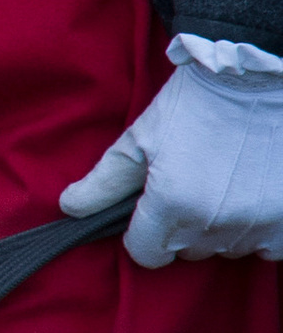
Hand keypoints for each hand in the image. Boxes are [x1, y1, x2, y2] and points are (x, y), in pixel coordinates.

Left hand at [60, 52, 282, 267]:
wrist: (257, 77)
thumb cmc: (195, 102)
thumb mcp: (141, 137)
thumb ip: (103, 181)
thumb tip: (69, 208)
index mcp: (170, 205)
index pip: (146, 255)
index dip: (144, 234)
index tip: (154, 208)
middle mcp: (212, 223)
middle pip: (186, 250)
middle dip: (182, 226)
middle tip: (193, 183)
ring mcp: (254, 224)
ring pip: (225, 248)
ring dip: (221, 226)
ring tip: (226, 182)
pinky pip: (267, 248)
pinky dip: (259, 229)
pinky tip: (253, 194)